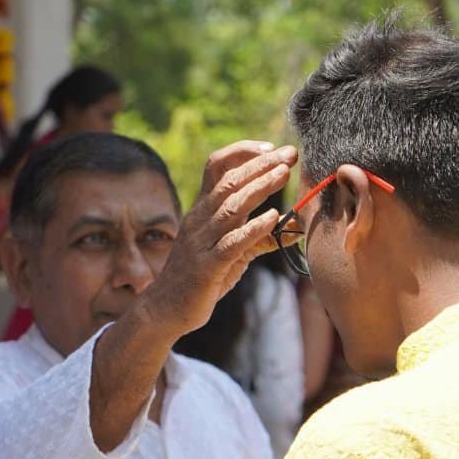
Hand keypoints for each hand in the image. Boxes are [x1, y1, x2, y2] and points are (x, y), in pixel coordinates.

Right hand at [142, 141, 296, 335]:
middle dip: (260, 164)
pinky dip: (253, 228)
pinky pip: (232, 243)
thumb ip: (256, 239)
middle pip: (229, 181)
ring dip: (259, 187)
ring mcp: (202, 242)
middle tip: (289, 153)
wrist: (165, 309)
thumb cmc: (201, 278)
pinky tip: (274, 217)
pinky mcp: (207, 266)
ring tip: (283, 174)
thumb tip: (292, 230)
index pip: (217, 166)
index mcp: (202, 210)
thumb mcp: (229, 253)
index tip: (271, 149)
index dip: (243, 152)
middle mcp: (200, 219)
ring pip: (231, 206)